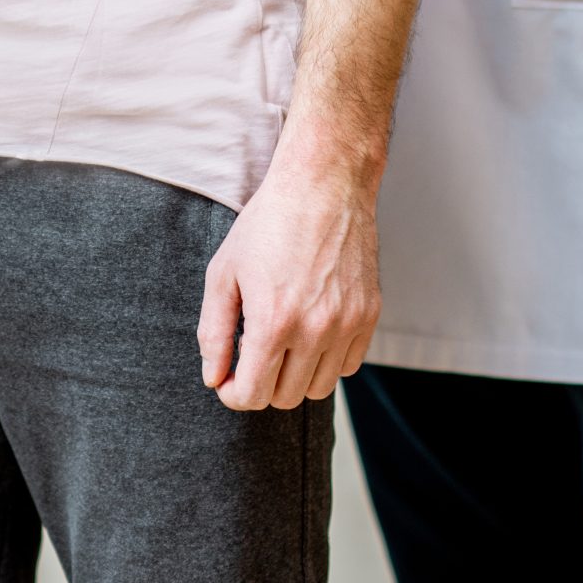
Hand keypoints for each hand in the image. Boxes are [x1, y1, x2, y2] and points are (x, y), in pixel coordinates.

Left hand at [197, 159, 380, 410]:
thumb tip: (213, 377)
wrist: (323, 183)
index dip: (232, 393)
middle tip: (252, 355)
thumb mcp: (224, 272)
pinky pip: (347, 366)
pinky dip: (327, 361)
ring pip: (318, 388)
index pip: (252, 396)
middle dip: (261, 384)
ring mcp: (347, 323)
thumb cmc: (268, 223)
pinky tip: (310, 333)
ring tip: (282, 343)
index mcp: (273, 321)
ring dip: (294, 376)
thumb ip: (213, 332)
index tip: (228, 378)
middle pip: (284, 398)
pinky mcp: (369, 314)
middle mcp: (315, 329)